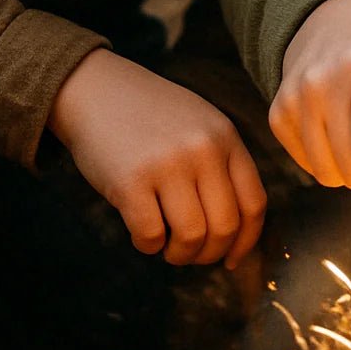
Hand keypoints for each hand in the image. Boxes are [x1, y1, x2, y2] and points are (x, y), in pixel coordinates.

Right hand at [48, 48, 266, 268]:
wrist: (96, 90)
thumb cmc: (150, 117)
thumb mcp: (200, 125)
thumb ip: (221, 166)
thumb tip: (236, 234)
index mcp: (226, 138)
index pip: (254, 204)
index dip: (246, 242)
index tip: (231, 259)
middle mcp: (203, 150)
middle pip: (225, 227)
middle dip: (208, 254)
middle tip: (188, 252)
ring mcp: (168, 164)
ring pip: (192, 237)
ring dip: (179, 254)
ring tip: (165, 244)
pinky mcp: (131, 181)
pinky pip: (151, 236)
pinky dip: (147, 246)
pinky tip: (141, 231)